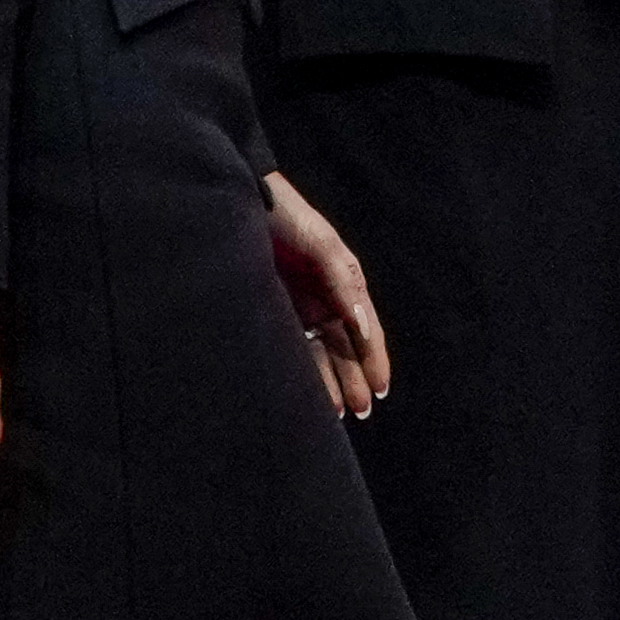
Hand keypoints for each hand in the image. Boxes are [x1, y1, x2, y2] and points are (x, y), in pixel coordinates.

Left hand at [266, 172, 392, 419]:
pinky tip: (304, 395)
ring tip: (337, 414)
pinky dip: (300, 371)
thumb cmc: (287, 218)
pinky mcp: (272, 311)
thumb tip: (363, 327)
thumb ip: (343, 284)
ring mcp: (298, 307)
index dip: (374, 359)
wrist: (239, 204)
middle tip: (361, 411)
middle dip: (355, 379)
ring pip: (320, 354)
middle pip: (345, 348)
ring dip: (330, 383)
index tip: (381, 389)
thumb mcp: (322, 246)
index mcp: (344, 283)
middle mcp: (325, 300)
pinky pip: (290, 347)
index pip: (365, 329)